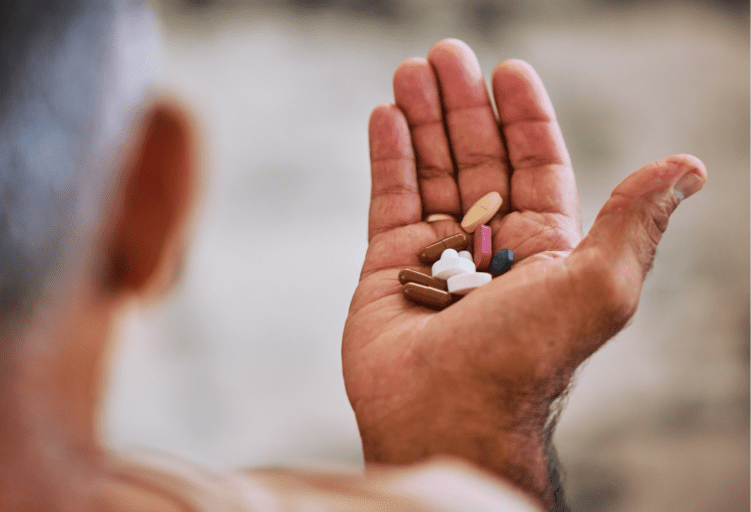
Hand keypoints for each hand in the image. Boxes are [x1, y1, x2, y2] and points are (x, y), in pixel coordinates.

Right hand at [342, 39, 705, 507]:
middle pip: (478, 159)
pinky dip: (388, 156)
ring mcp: (437, 255)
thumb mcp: (598, 284)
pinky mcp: (389, 267)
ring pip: (431, 172)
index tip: (508, 70)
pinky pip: (389, 200)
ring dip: (423, 119)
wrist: (446, 415)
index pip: (535, 165)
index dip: (524, 116)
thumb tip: (687, 166)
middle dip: (464, 105)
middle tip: (445, 54)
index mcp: (544, 248)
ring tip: (411, 71)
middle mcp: (491, 247)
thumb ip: (635, 220)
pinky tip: (386, 116)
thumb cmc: (525, 356)